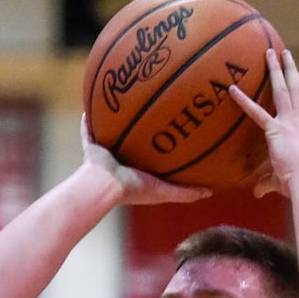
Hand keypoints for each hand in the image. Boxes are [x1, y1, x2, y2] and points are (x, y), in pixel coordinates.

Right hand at [81, 115, 211, 205]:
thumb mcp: (164, 191)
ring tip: (123, 105)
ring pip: (110, 135)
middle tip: (149, 114)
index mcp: (136, 173)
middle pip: (130, 144)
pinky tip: (91, 106)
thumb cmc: (134, 189)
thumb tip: (210, 191)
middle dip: (138, 132)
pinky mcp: (91, 148)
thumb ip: (185, 192)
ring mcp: (105, 155)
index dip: (158, 148)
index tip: (170, 134)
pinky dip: (88, 122)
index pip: (149, 160)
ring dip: (115, 123)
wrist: (106, 186)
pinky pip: (88, 132)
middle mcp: (120, 163)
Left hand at [230, 48, 298, 197]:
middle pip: (293, 88)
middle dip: (288, 69)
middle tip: (283, 52)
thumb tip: (258, 193)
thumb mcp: (278, 180)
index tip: (291, 72)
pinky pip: (256, 111)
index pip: (296, 103)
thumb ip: (266, 183)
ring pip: (282, 89)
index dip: (294, 87)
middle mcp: (295, 121)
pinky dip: (243, 100)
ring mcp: (287, 122)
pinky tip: (232, 90)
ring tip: (269, 52)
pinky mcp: (276, 129)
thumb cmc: (294, 183)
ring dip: (275, 70)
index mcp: (298, 129)